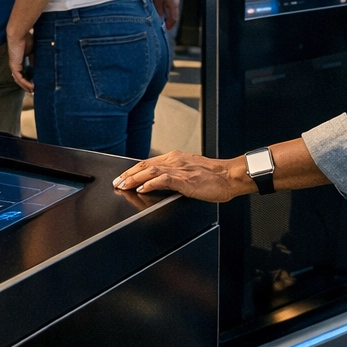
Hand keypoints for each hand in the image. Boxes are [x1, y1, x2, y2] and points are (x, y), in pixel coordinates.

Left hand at [7, 28, 34, 91]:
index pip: (24, 71)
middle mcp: (16, 63)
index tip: (36, 82)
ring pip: (19, 79)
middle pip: (21, 77)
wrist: (19, 33)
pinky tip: (31, 87)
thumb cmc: (27, 38)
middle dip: (27, 84)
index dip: (29, 77)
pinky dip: (25, 83)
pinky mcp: (14, 66)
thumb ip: (34, 58)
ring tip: (33, 91)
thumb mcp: (33, 50)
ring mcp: (14, 65)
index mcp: (20, 58)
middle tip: (34, 90)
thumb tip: (37, 66)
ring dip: (26, 86)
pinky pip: (19, 78)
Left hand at [113, 150, 253, 201]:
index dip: (133, 170)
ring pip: (150, 170)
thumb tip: (160, 181)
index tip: (123, 177)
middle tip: (117, 182)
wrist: (230, 176)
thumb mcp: (191, 170)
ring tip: (124, 185)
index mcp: (175, 157)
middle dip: (128, 174)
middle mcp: (175, 160)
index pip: (148, 162)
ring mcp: (179, 169)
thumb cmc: (214, 176)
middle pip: (145, 165)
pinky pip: (163, 179)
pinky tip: (142, 189)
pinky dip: (150, 183)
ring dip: (134, 179)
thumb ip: (176, 173)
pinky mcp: (185, 180)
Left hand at [149, 0, 179, 30]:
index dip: (169, 25)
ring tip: (162, 22)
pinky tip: (162, 14)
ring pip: (173, 13)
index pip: (173, 19)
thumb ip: (159, 10)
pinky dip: (168, 13)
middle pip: (174, 17)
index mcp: (174, 5)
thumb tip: (159, 18)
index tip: (165, 30)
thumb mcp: (157, 0)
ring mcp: (175, 1)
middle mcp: (176, 4)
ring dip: (168, 18)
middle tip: (163, 28)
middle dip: (169, 23)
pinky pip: (171, 9)